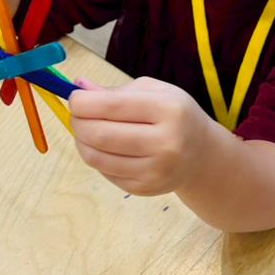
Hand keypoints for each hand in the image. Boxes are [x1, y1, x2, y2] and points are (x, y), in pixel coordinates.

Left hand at [70, 76, 211, 196]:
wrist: (200, 153)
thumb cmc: (174, 114)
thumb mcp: (154, 91)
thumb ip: (116, 90)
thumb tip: (79, 86)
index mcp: (169, 109)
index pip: (114, 106)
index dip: (84, 102)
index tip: (74, 98)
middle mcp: (166, 142)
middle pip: (101, 134)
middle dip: (78, 122)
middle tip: (76, 115)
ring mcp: (155, 170)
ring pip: (97, 157)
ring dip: (81, 141)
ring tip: (85, 130)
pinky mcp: (144, 188)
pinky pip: (104, 172)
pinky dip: (95, 157)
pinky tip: (103, 147)